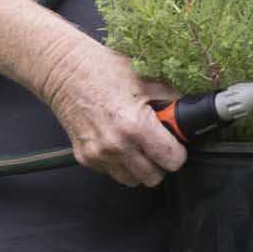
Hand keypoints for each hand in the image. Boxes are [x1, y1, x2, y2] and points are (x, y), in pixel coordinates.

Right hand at [47, 36, 188, 190]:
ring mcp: (98, 154)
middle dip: (160, 162)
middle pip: (153, 177)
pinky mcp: (84, 157)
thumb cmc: (104, 71)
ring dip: (140, 167)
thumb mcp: (147, 80)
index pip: (171, 160)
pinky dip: (120, 164)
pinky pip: (112, 173)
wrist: (65, 71)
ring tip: (139, 146)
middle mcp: (116, 145)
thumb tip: (188, 116)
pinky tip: (120, 144)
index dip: (178, 152)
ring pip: (132, 180)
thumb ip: (171, 102)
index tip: (176, 144)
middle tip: (158, 145)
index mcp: (135, 126)